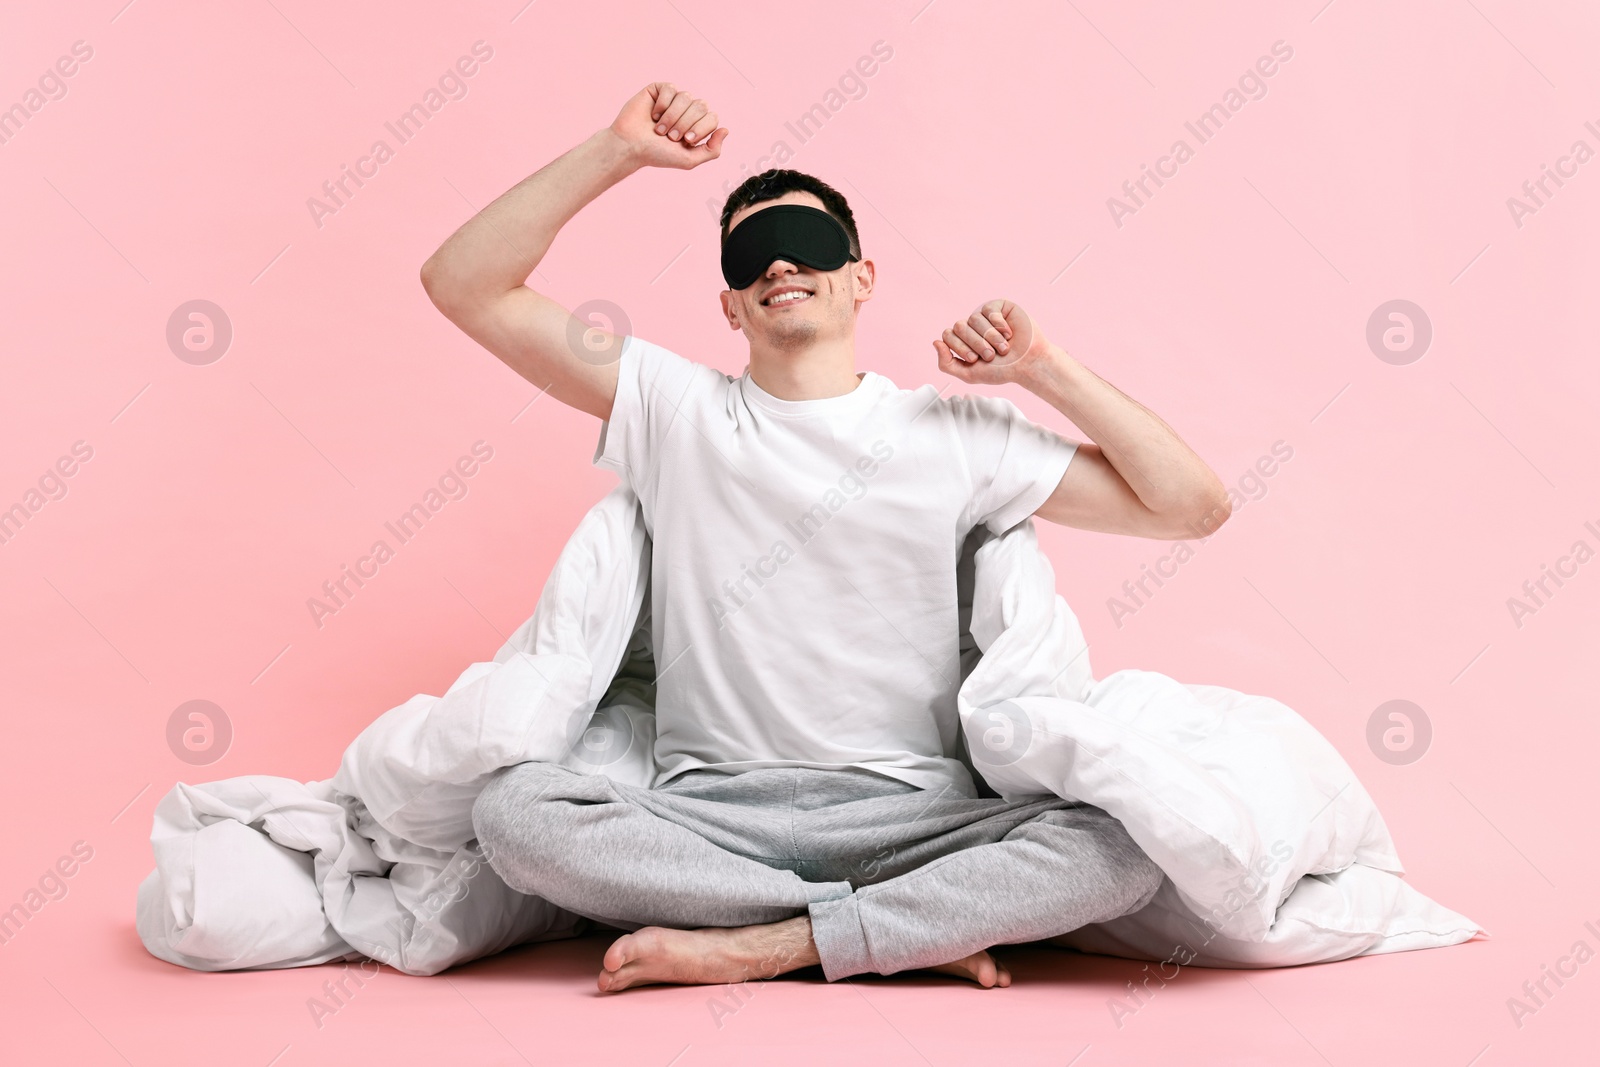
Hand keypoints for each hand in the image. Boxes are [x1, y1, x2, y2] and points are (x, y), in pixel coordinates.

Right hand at [610, 82, 727, 169]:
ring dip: (672, 116)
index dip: (700, 129)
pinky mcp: (659, 90)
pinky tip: (654, 115)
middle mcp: (687, 110)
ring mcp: (673, 99)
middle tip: (670, 136)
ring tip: (660, 129)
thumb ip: (712, 150)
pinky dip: (663, 104)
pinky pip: (671, 89)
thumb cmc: (657, 155)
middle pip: (701, 106)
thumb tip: (726, 130)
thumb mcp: (689, 160)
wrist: (631, 147)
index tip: (684, 141)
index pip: (712, 117)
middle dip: (685, 123)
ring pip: (686, 97)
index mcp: (697, 125)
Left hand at [933, 298, 1051, 384]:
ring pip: (974, 318)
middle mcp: (972, 326)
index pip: (947, 335)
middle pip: (959, 326)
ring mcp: (985, 316)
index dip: (960, 347)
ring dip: (990, 337)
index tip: (975, 359)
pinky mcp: (1000, 307)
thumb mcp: (969, 374)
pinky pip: (989, 309)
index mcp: (962, 340)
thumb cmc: (1001, 370)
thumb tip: (935, 342)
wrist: (1028, 364)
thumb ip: (946, 364)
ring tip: (1004, 348)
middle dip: (975, 343)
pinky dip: (998, 324)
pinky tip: (1009, 333)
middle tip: (991, 355)